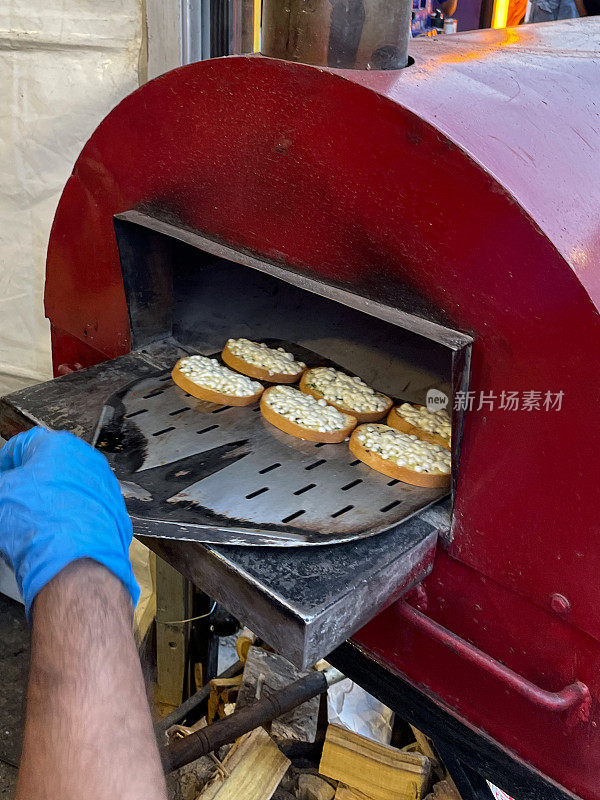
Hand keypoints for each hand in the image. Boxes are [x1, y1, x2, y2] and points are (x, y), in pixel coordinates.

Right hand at [0, 427, 138, 618]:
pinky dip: (72, 514)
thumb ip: (5, 482)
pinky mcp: (114, 509)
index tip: (3, 476)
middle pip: (50, 465)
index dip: (7, 463)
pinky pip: (85, 506)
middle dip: (31, 481)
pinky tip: (57, 529)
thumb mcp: (2, 495)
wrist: (75, 562)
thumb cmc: (41, 525)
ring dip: (52, 498)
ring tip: (36, 519)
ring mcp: (104, 484)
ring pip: (69, 487)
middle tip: (16, 500)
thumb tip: (8, 486)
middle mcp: (87, 460)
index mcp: (58, 445)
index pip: (22, 445)